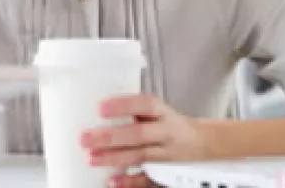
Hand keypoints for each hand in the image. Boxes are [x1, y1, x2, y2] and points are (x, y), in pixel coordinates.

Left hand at [80, 94, 207, 187]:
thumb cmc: (167, 123)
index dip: (123, 106)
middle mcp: (166, 132)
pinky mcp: (166, 173)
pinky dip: (131, 182)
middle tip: (85, 138)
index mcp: (162, 112)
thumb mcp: (155, 111)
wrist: (199, 142)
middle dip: (111, 137)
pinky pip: (149, 179)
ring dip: (114, 158)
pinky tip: (113, 180)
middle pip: (139, 134)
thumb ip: (132, 111)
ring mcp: (166, 154)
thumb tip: (92, 109)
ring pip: (141, 156)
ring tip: (91, 158)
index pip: (145, 105)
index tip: (100, 108)